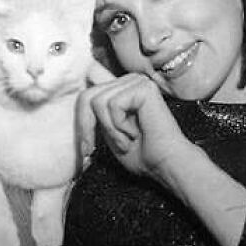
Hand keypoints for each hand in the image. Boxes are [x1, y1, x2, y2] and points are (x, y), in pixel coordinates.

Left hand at [77, 59, 191, 182]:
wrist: (165, 164)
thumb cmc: (142, 153)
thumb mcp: (108, 132)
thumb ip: (95, 114)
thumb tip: (79, 94)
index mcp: (122, 90)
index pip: (87, 95)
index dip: (82, 122)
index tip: (86, 149)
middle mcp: (130, 81)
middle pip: (87, 97)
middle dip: (88, 127)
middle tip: (98, 148)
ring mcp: (137, 82)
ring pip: (98, 102)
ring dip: (111, 129)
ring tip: (128, 140)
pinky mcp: (144, 87)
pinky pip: (113, 105)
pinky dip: (120, 126)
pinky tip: (136, 133)